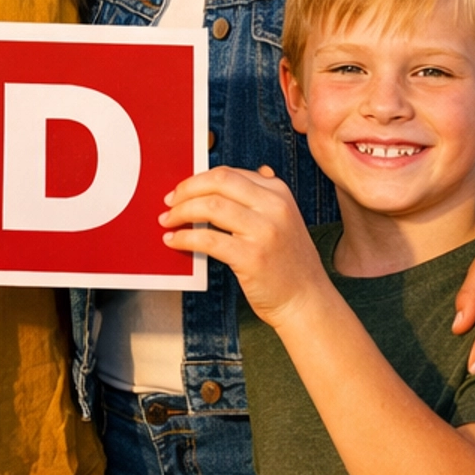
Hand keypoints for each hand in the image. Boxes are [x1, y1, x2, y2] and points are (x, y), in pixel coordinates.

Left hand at [159, 163, 327, 322]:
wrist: (306, 301)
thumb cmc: (288, 263)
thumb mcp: (282, 219)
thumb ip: (257, 198)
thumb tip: (219, 181)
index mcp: (278, 192)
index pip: (228, 173)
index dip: (198, 179)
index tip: (182, 190)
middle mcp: (274, 206)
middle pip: (218, 181)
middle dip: (186, 189)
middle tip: (170, 202)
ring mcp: (264, 231)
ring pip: (210, 206)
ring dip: (181, 212)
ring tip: (168, 221)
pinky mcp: (252, 257)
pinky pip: (208, 240)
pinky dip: (185, 238)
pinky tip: (175, 241)